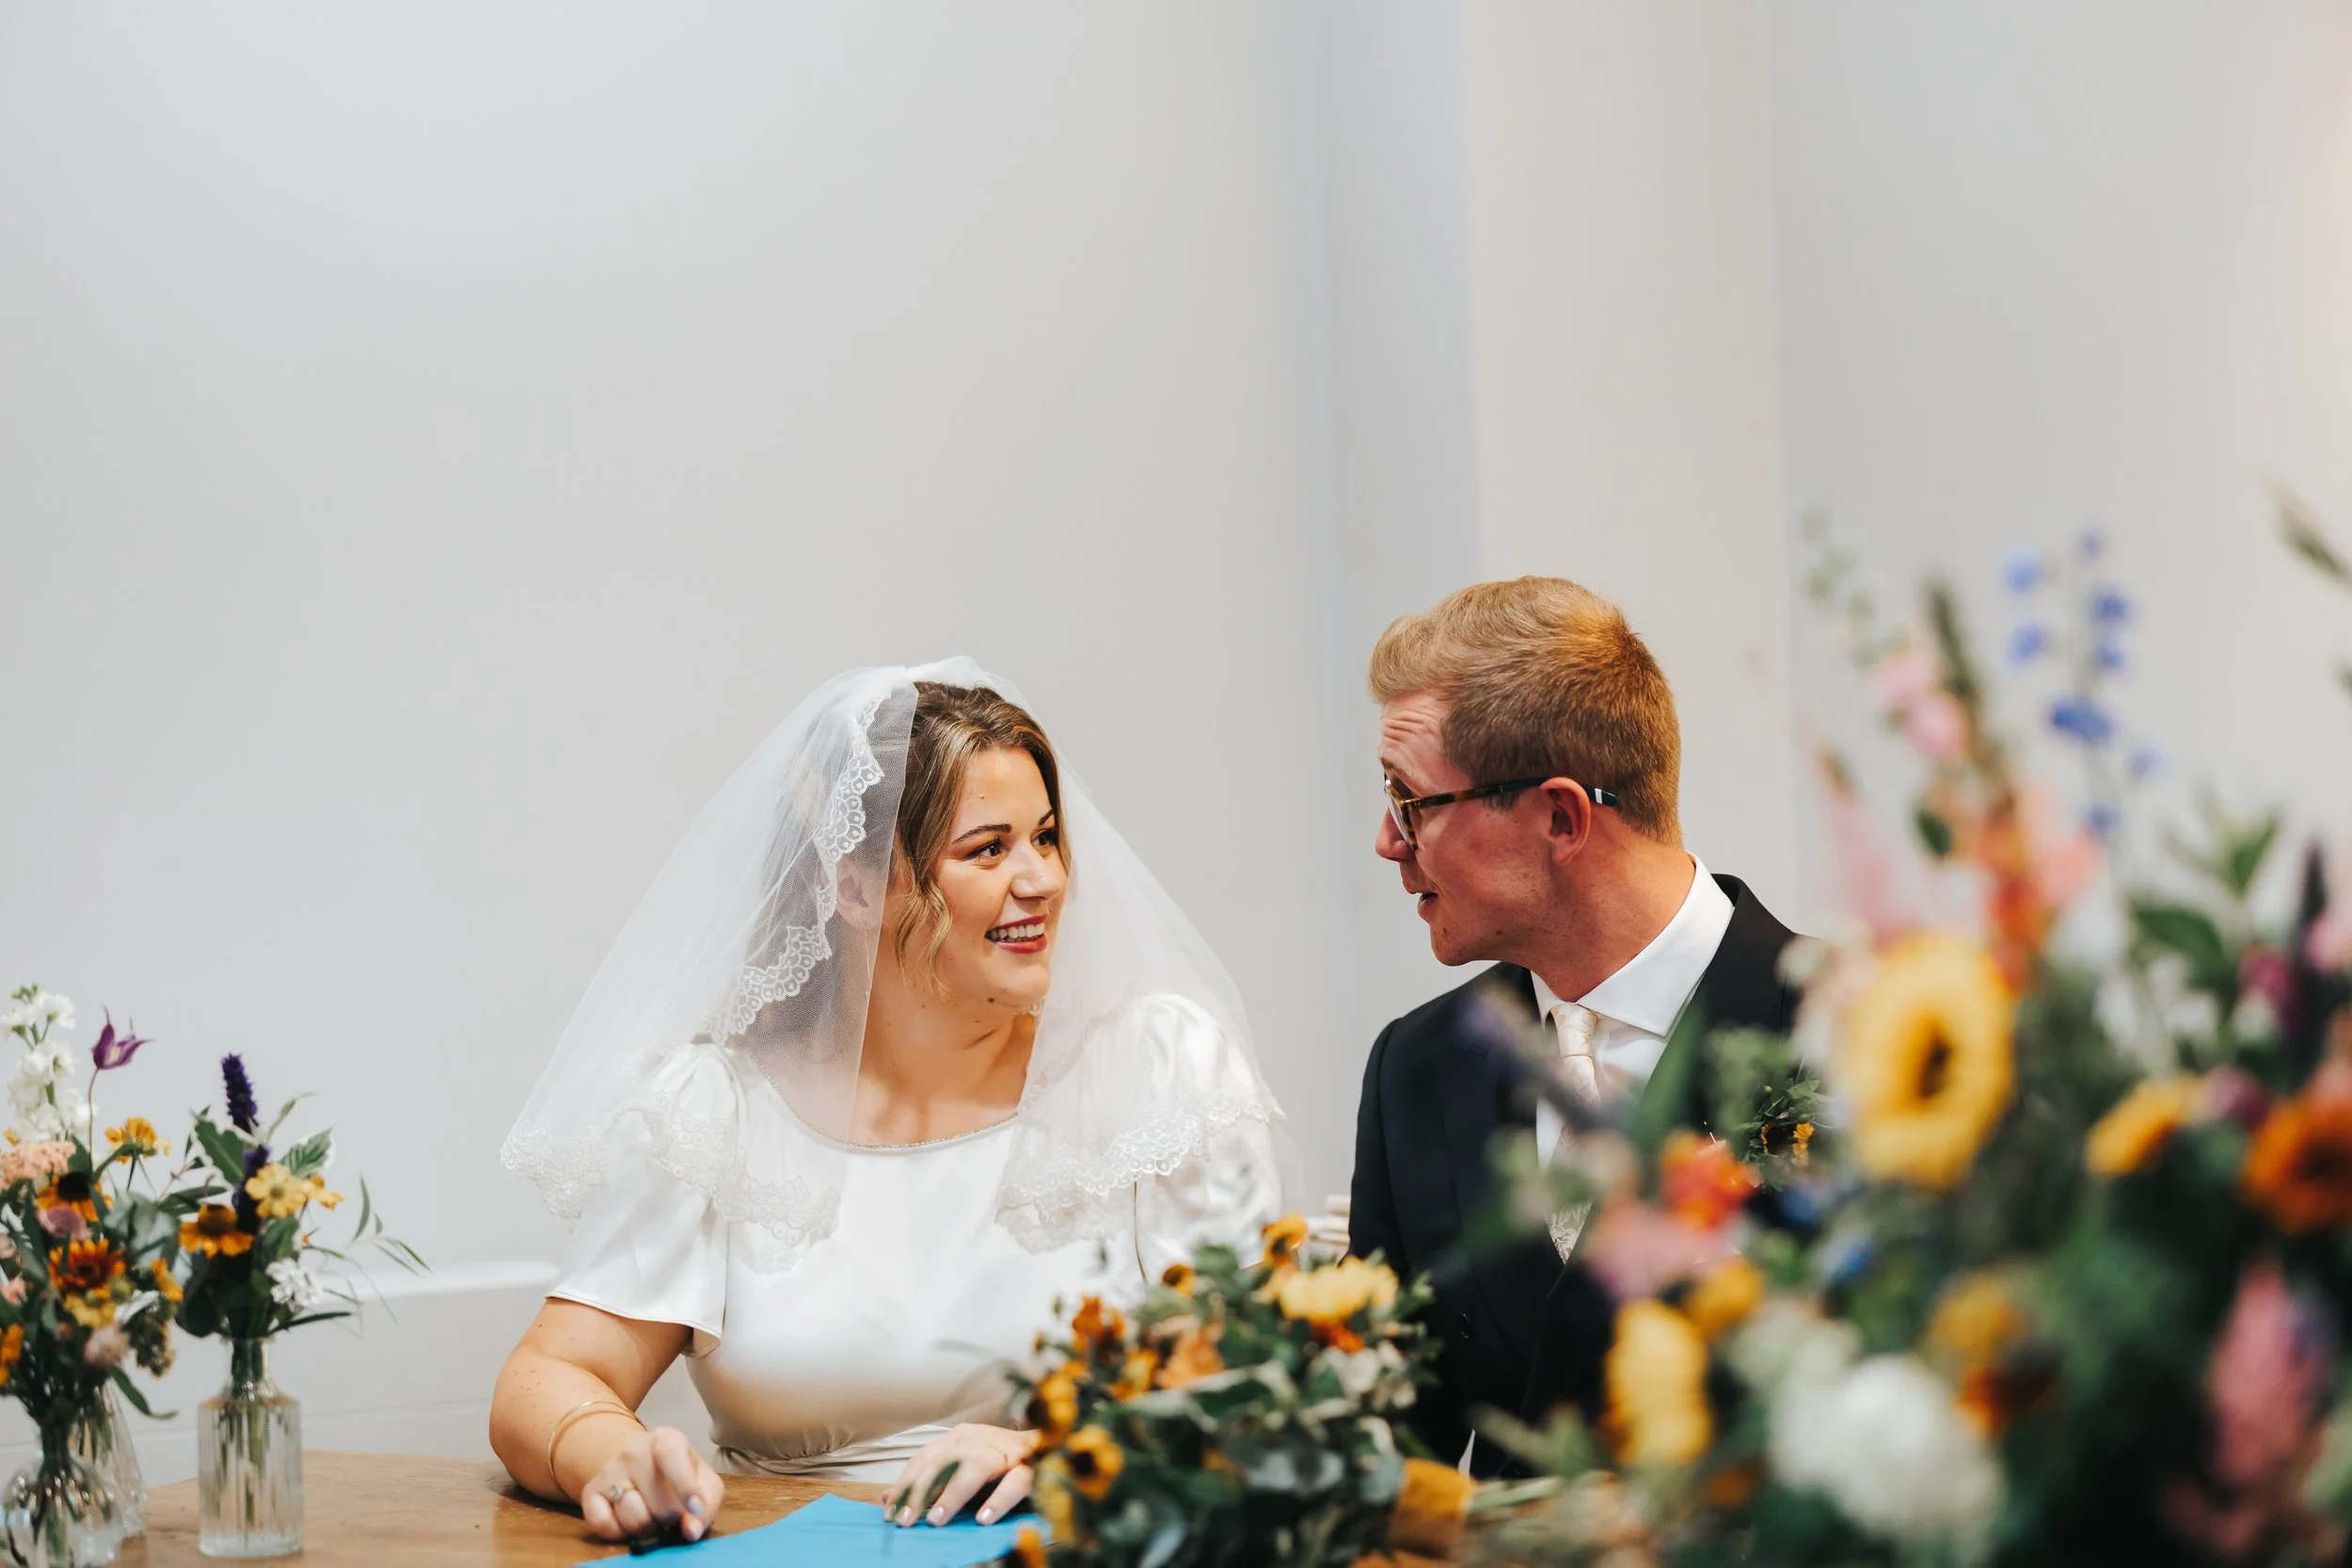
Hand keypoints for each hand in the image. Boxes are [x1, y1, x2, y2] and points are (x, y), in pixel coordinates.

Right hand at [578, 1426, 725, 1543]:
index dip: (684, 1484)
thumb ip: (705, 1506)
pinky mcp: (590, 1491)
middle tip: (671, 1511)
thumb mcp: (703, 1484)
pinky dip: (618, 1532)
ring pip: (633, 1516)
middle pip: (659, 1500)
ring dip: (647, 1525)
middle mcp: (634, 1450)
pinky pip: (603, 1524)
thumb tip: (691, 1530)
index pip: (670, 1454)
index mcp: (666, 1439)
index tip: (695, 1508)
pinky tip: (627, 1520)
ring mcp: (609, 1469)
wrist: (641, 1468)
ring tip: (650, 1513)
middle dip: (670, 1516)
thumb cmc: (679, 1477)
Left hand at [887, 1423, 1038, 1526]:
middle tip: (907, 1519)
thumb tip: (887, 1498)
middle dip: (923, 1490)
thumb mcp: (962, 1474)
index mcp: (963, 1436)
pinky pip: (1017, 1481)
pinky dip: (999, 1499)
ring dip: (954, 1492)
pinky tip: (983, 1518)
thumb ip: (929, 1484)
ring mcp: (1010, 1450)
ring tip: (938, 1518)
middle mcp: (983, 1437)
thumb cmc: (1002, 1468)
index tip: (891, 1511)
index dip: (907, 1483)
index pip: (927, 1457)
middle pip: (946, 1459)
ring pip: (978, 1465)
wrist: (1056, 1448)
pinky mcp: (1035, 1465)